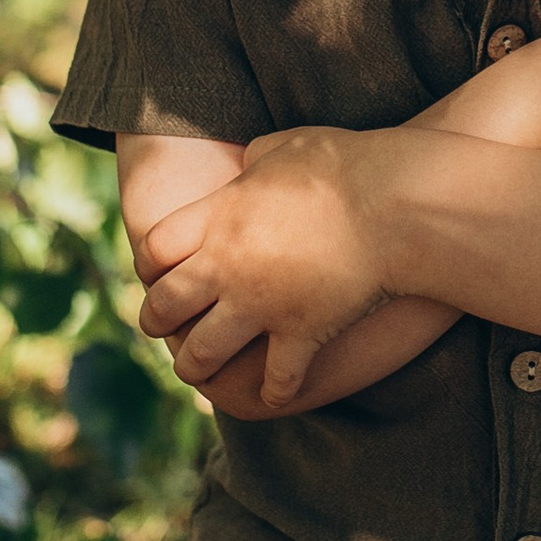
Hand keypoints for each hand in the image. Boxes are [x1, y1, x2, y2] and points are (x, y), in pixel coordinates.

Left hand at [135, 128, 397, 410]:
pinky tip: (275, 394)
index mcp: (218, 217)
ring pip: (202, 353)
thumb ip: (256, 159)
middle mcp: (227, 266)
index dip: (147, 264)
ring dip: (193, 366)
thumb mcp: (285, 146)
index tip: (153, 273)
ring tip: (195, 371)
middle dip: (155, 321)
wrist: (393, 204)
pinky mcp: (301, 333)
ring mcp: (261, 304)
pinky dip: (275, 391)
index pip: (153, 249)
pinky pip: (276, 378)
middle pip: (165, 306)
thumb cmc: (345, 165)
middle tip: (158, 327)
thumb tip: (249, 162)